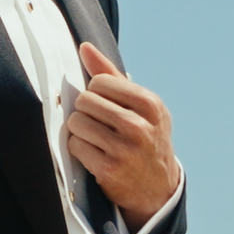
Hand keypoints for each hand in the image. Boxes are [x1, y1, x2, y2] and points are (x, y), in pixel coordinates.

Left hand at [66, 41, 181, 230]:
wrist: (157, 187)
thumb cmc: (144, 137)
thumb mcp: (139, 106)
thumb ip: (110, 75)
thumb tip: (85, 47)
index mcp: (150, 104)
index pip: (99, 82)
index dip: (95, 94)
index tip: (106, 107)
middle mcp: (139, 126)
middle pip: (85, 101)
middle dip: (86, 112)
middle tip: (100, 126)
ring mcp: (124, 149)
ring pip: (77, 123)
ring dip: (80, 131)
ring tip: (97, 140)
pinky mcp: (109, 169)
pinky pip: (75, 146)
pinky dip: (79, 150)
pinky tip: (95, 155)